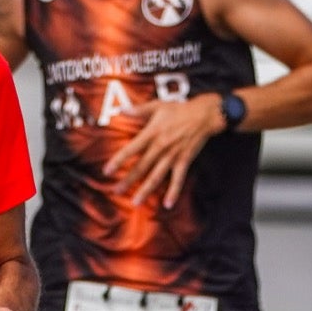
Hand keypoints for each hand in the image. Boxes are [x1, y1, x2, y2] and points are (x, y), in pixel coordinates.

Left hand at [103, 95, 226, 208]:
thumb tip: (121, 109)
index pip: (131, 149)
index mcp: (152, 133)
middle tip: (116, 191)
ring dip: (145, 190)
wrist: (205, 114)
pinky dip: (173, 192)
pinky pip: (178, 179)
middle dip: (128, 180)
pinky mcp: (184, 161)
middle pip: (141, 167)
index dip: (118, 160)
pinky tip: (167, 204)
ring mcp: (173, 155)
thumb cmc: (179, 109)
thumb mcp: (158, 106)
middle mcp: (160, 146)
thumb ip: (139, 110)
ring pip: (156, 176)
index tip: (106, 171)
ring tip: (135, 202)